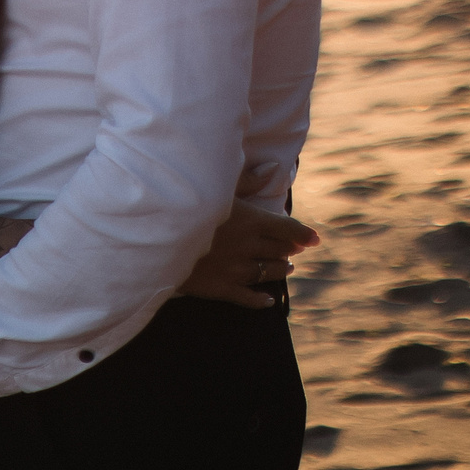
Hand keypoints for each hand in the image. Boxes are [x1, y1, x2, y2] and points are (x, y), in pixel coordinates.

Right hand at [181, 177, 320, 308]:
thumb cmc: (185, 205)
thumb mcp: (216, 187)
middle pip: (279, 250)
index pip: (287, 228)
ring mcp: (235, 270)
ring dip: (280, 269)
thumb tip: (274, 168)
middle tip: (294, 248)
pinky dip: (261, 300)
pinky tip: (268, 300)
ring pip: (268, 273)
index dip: (303, 233)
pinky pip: (247, 298)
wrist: (155, 237)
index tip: (314, 238)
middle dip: (290, 249)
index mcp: (250, 220)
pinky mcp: (220, 287)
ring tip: (286, 267)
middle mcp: (248, 247)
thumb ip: (247, 180)